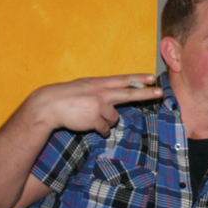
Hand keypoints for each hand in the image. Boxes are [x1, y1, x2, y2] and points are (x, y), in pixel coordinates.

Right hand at [25, 74, 162, 137]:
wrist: (47, 105)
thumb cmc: (64, 97)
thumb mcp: (83, 87)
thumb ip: (98, 91)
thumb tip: (110, 102)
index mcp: (98, 83)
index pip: (122, 80)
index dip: (138, 79)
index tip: (152, 77)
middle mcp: (101, 92)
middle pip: (128, 93)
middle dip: (146, 93)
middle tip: (160, 92)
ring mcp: (99, 106)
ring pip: (113, 118)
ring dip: (104, 121)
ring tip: (89, 117)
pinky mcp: (95, 119)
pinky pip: (103, 129)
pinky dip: (98, 130)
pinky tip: (87, 125)